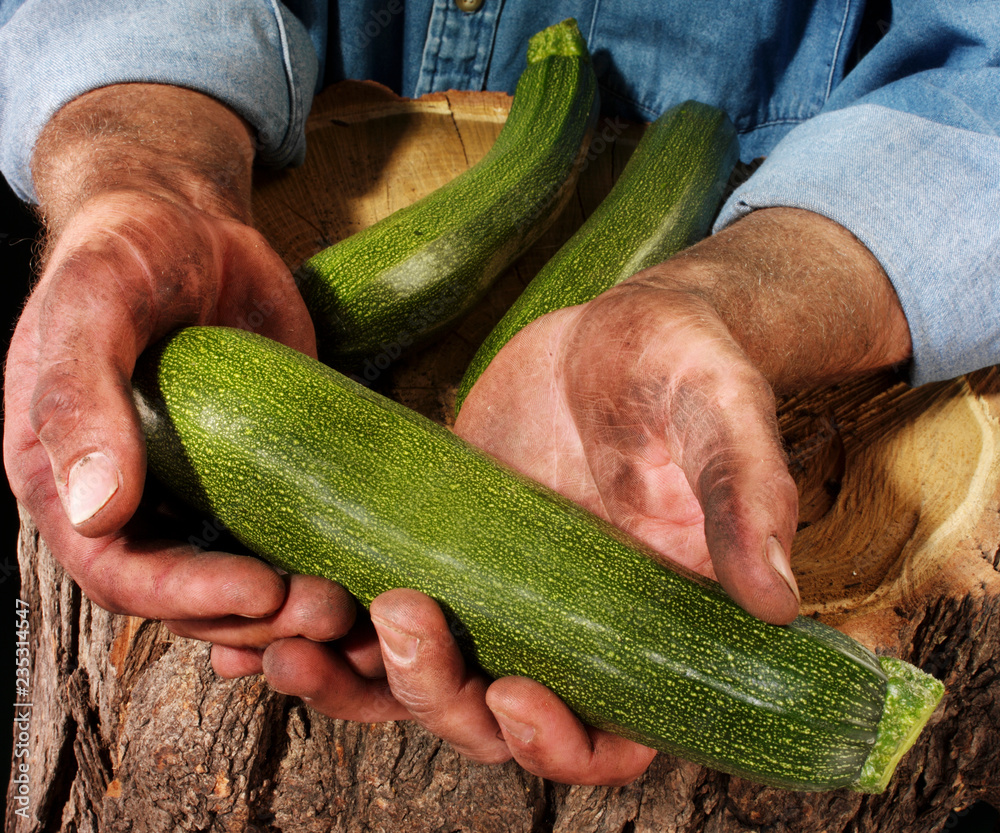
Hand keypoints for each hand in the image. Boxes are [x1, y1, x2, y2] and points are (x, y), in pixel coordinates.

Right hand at [3, 84, 339, 658]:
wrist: (187, 226)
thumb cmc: (123, 254)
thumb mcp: (92, 306)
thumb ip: (79, 397)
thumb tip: (94, 510)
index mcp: (62, 478)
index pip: (117, 570)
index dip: (184, 596)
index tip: (259, 591)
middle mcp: (122, 500)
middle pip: (181, 596)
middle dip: (251, 616)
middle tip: (327, 612)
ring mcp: (186, 492)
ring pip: (229, 583)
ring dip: (285, 610)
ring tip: (349, 609)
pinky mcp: (244, 475)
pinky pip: (270, 539)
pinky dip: (305, 568)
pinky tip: (352, 579)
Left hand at [266, 207, 909, 785]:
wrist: (626, 330)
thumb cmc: (693, 373)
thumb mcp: (725, 416)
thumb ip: (751, 498)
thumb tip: (780, 599)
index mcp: (642, 627)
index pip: (605, 735)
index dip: (558, 745)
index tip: (516, 696)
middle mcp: (562, 630)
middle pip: (487, 716)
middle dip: (435, 693)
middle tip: (399, 615)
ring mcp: (491, 592)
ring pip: (415, 679)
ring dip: (351, 683)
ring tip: (286, 645)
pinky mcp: (435, 543)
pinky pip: (370, 607)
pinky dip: (316, 625)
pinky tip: (256, 614)